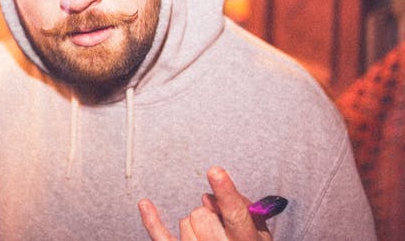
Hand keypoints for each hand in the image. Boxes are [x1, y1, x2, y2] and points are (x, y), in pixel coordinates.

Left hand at [138, 166, 271, 240]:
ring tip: (211, 238)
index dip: (225, 192)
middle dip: (209, 214)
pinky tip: (145, 204)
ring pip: (185, 222)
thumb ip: (243, 209)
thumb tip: (211, 197)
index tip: (214, 170)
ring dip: (196, 226)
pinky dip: (152, 221)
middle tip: (221, 226)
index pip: (235, 214)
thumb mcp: (259, 230)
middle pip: (201, 213)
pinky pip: (161, 237)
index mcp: (246, 239)